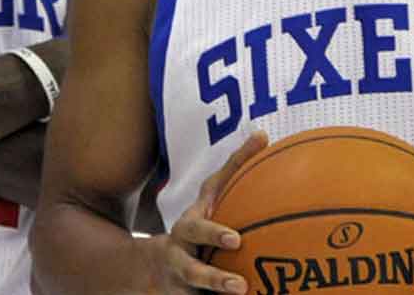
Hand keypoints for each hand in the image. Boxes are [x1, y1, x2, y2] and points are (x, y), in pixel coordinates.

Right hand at [136, 130, 266, 293]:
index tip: (236, 240)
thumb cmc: (196, 223)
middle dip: (213, 279)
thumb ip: (234, 167)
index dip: (214, 234)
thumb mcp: (209, 196)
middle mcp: (179, 260)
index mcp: (187, 231)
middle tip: (239, 286)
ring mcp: (179, 286)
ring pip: (194, 294)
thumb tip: (263, 135)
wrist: (150, 267)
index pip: (198, 229)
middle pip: (191, 272)